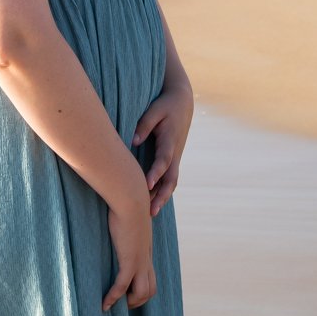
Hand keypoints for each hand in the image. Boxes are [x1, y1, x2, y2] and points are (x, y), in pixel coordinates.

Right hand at [103, 171, 155, 311]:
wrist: (132, 198)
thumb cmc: (127, 201)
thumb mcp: (127, 213)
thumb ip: (123, 218)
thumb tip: (114, 214)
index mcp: (146, 248)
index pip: (150, 274)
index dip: (141, 285)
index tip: (128, 289)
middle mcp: (146, 257)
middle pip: (151, 288)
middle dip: (138, 300)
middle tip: (122, 302)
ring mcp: (140, 260)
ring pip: (143, 292)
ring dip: (130, 302)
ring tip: (114, 304)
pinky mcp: (130, 260)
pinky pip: (122, 286)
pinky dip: (113, 297)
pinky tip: (104, 304)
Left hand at [131, 83, 193, 215]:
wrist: (183, 102)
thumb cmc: (166, 105)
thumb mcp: (155, 110)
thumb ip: (144, 125)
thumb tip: (133, 142)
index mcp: (170, 140)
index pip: (163, 160)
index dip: (156, 173)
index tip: (147, 185)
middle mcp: (175, 152)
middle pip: (171, 179)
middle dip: (162, 196)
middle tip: (151, 211)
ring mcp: (176, 157)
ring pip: (171, 182)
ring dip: (162, 197)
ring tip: (150, 213)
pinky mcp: (173, 158)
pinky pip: (168, 178)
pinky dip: (162, 190)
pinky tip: (151, 201)